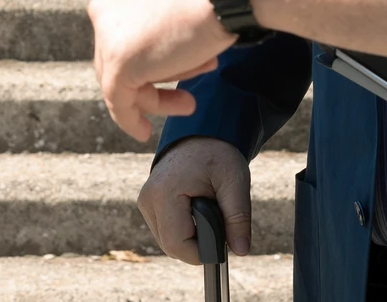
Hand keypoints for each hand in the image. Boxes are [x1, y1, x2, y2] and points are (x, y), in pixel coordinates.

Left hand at [89, 0, 232, 141]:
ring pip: (121, 77)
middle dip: (157, 74)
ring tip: (188, 104)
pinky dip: (129, 118)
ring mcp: (108, 32)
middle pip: (120, 53)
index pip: (124, 28)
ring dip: (154, 96)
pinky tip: (144, 131)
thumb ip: (165, 6)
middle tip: (186, 90)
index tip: (176, 65)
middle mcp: (105, 2)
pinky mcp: (119, 60)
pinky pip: (118, 99)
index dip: (152, 51)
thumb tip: (172, 29)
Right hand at [139, 137, 252, 261]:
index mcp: (165, 193)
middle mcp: (148, 199)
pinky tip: (195, 211)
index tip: (222, 241)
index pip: (177, 245)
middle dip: (198, 243)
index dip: (201, 252)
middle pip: (171, 246)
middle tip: (217, 220)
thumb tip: (241, 250)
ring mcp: (145, 201)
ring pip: (167, 241)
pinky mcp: (148, 203)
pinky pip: (165, 230)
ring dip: (190, 237)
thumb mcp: (235, 183)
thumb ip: (238, 218)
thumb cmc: (218, 154)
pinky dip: (183, 229)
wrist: (200, 134)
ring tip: (206, 211)